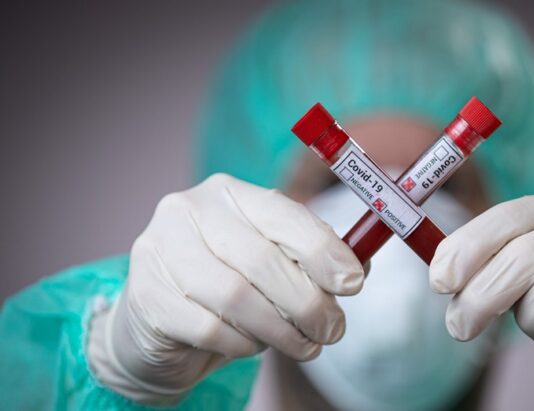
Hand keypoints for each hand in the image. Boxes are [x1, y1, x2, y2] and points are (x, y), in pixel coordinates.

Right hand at [87, 173, 363, 404]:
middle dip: (308, 302)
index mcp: (228, 192)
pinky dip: (243, 344)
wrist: (158, 321)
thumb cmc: (228, 284)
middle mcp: (189, 210)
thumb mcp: (272, 261)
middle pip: (262, 259)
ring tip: (304, 345)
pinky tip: (254, 345)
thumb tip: (357, 269)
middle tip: (332, 330)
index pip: (283, 214)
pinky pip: (209, 328)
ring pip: (236, 296)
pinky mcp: (146, 296)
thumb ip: (312, 259)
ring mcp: (160, 250)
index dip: (323, 249)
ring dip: (281, 330)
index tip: (352, 283)